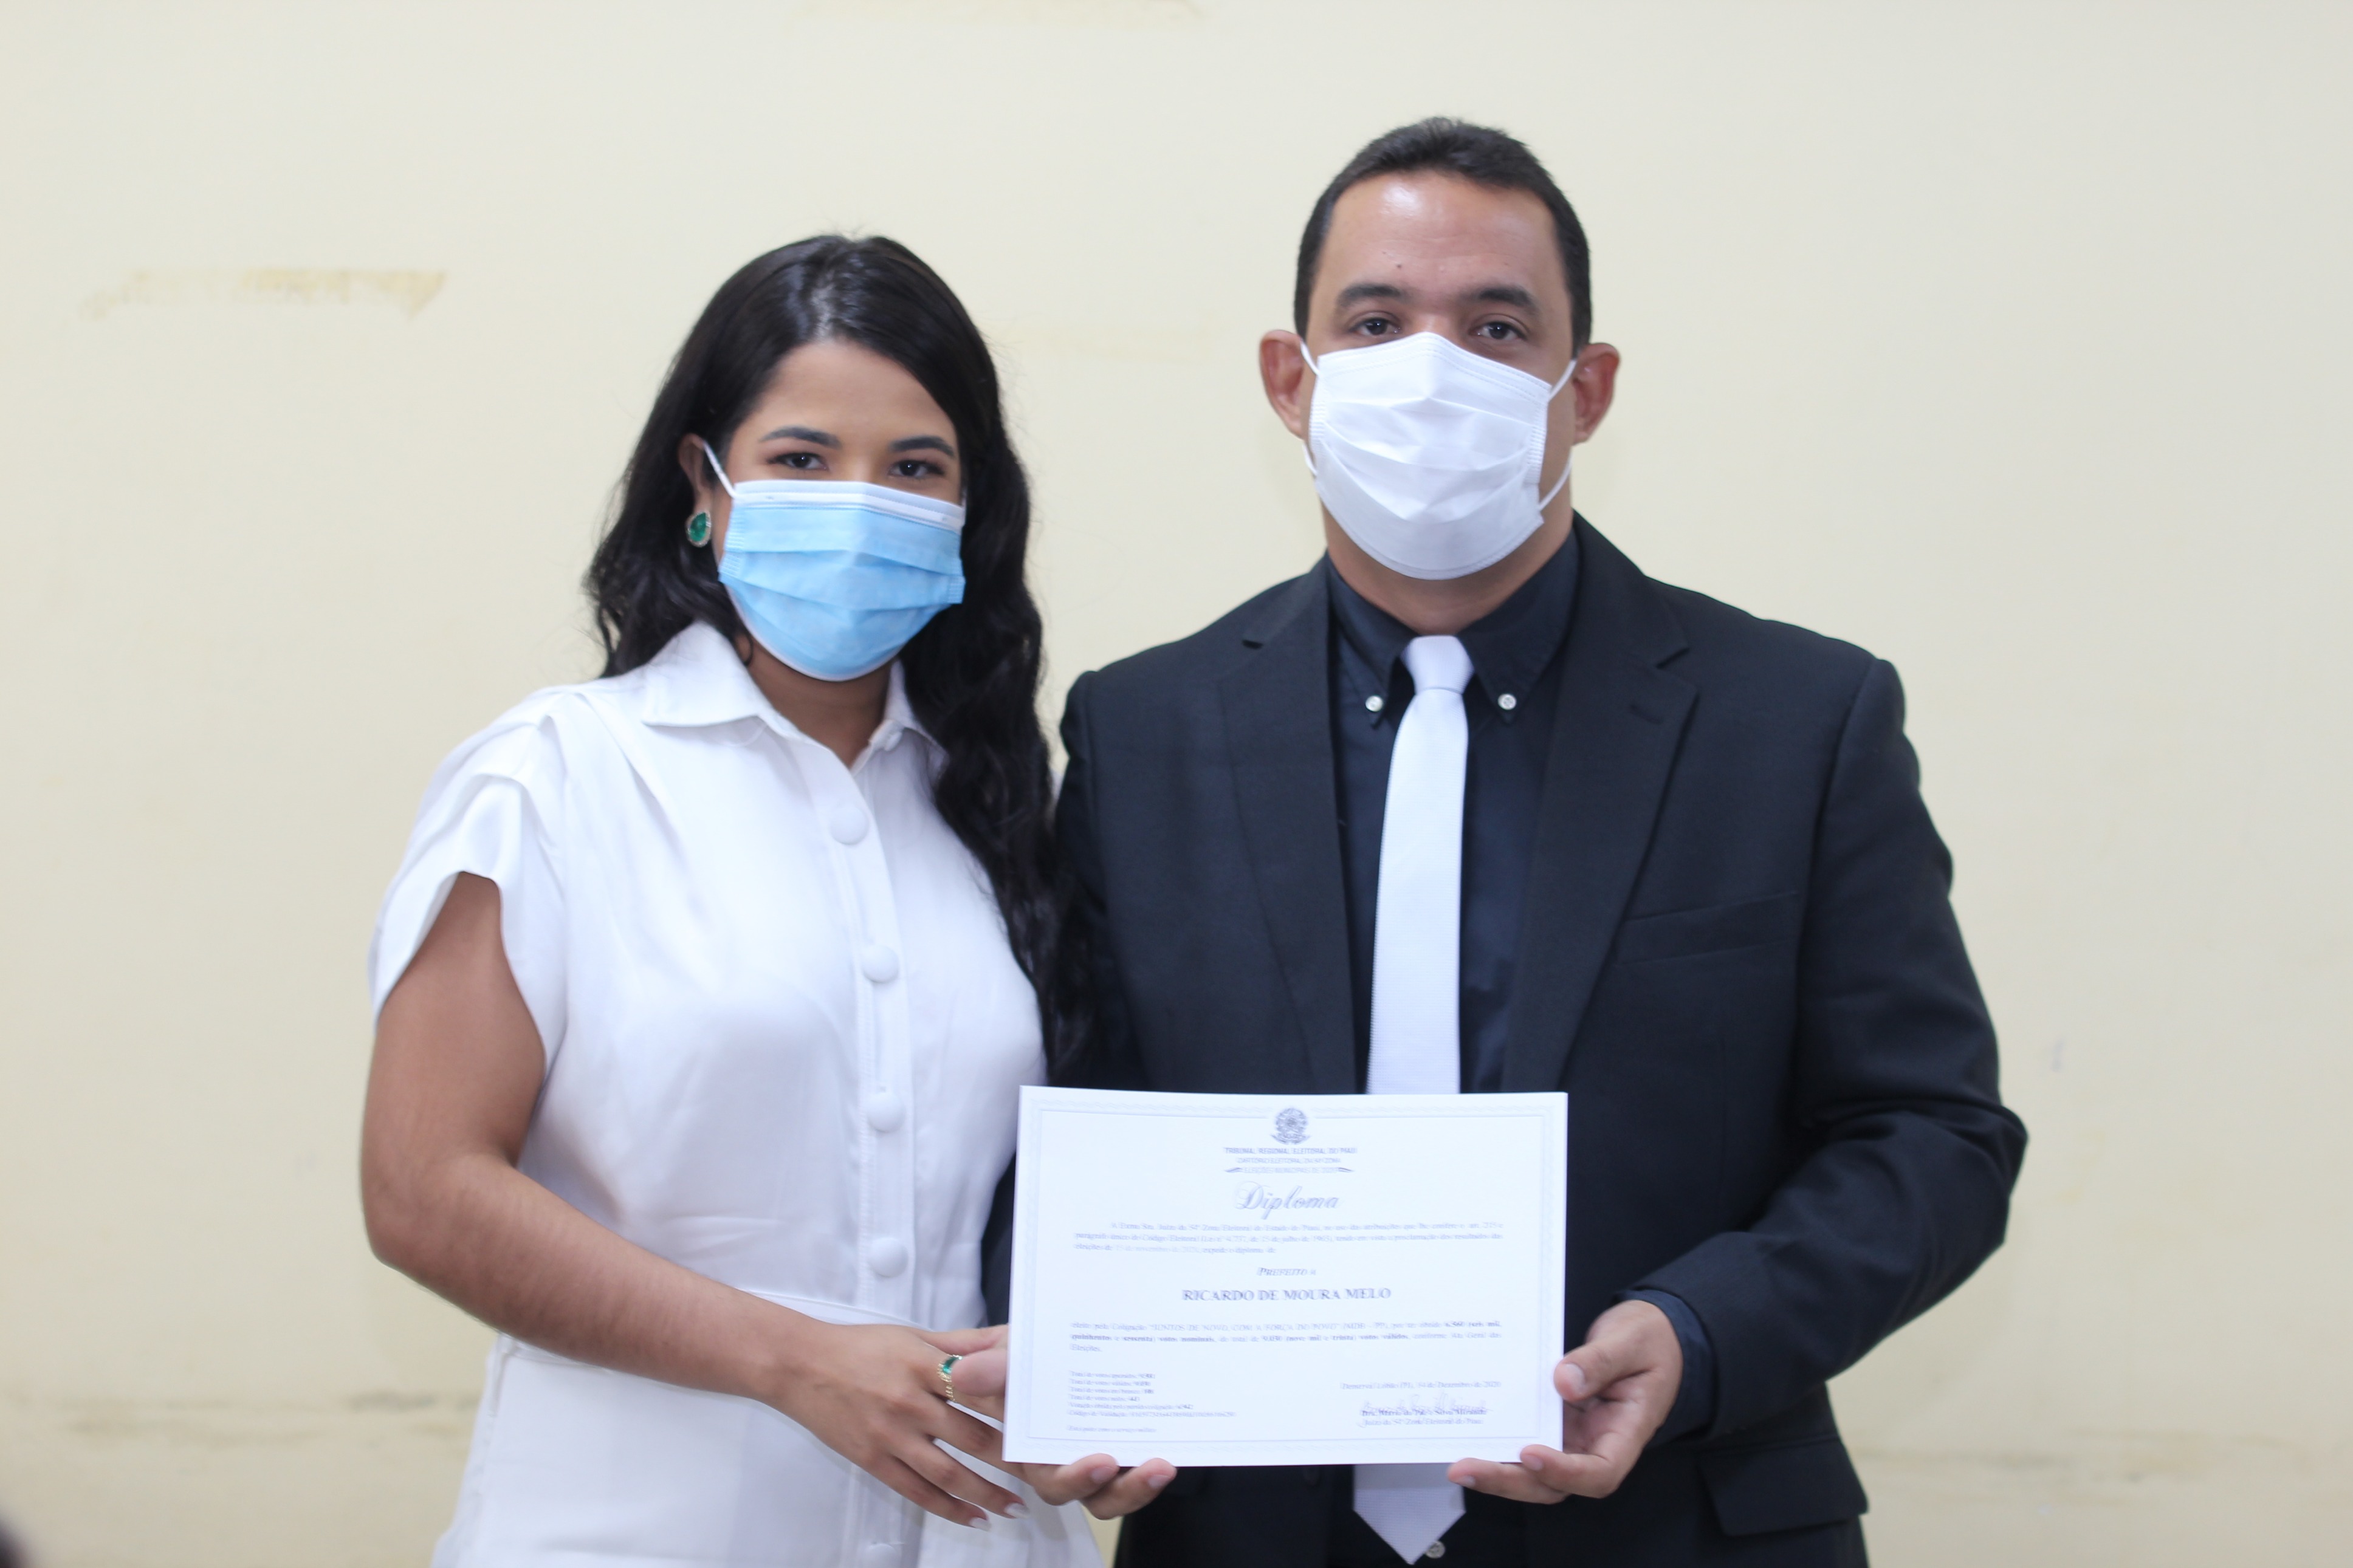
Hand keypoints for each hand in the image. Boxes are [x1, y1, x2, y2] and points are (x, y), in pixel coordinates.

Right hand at [763, 1321, 1025, 1527]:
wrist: (800, 1367)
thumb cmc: (861, 1347)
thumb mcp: (915, 1336)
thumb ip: (963, 1343)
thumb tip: (1007, 1341)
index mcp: (924, 1365)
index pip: (983, 1390)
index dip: (1017, 1411)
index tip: (1044, 1425)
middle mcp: (910, 1402)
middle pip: (973, 1436)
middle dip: (1013, 1459)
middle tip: (1045, 1474)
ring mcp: (891, 1435)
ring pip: (949, 1472)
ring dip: (987, 1493)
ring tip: (1017, 1507)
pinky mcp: (873, 1460)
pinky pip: (917, 1491)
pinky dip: (948, 1508)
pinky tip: (974, 1518)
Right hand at [928, 1332, 1179, 1517]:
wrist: (1045, 1334)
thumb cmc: (1020, 1353)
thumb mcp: (1008, 1352)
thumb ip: (993, 1365)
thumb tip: (963, 1372)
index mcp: (1033, 1449)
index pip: (1051, 1478)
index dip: (1076, 1479)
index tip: (1104, 1462)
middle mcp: (1065, 1461)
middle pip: (1089, 1492)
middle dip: (1118, 1487)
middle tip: (1146, 1466)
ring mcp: (1096, 1453)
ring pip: (1115, 1491)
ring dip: (1139, 1485)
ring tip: (1162, 1464)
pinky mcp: (1124, 1445)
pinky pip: (1140, 1465)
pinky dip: (1155, 1460)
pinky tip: (1173, 1445)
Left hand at [1448, 1299, 1682, 1503]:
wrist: (1651, 1336)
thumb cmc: (1649, 1341)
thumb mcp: (1632, 1341)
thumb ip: (1602, 1360)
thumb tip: (1564, 1381)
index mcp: (1626, 1433)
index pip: (1599, 1473)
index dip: (1563, 1473)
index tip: (1531, 1453)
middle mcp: (1595, 1443)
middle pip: (1554, 1484)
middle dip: (1510, 1481)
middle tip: (1467, 1469)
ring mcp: (1573, 1435)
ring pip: (1534, 1470)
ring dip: (1498, 1469)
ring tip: (1459, 1463)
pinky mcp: (1554, 1420)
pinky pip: (1525, 1437)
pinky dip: (1498, 1440)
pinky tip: (1468, 1429)